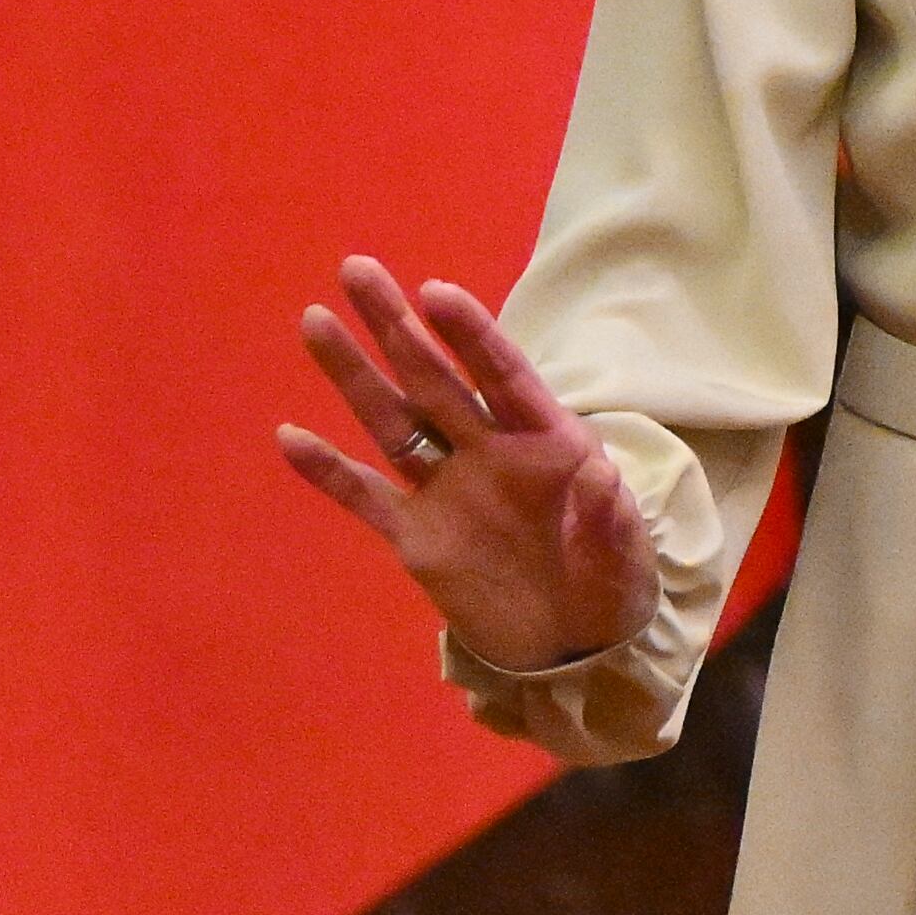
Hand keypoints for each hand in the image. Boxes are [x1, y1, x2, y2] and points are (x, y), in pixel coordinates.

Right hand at [276, 256, 659, 675]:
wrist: (578, 645)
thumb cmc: (613, 583)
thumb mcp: (625, 558)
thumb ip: (611, 519)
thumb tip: (601, 474)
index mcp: (547, 439)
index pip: (503, 375)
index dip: (471, 334)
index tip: (434, 292)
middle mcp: (491, 450)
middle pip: (436, 377)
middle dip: (397, 324)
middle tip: (358, 269)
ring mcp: (449, 490)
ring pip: (393, 420)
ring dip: (354, 375)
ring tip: (315, 320)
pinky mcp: (418, 537)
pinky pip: (366, 497)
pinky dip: (329, 471)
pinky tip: (290, 437)